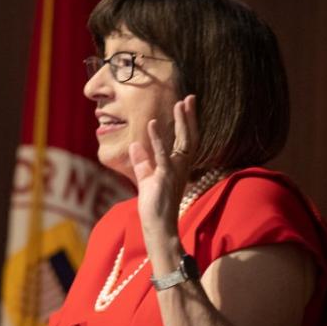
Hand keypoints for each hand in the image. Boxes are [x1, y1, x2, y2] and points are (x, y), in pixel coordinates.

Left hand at [128, 95, 197, 257]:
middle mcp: (182, 168)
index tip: (186, 105)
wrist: (157, 228)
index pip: (186, 140)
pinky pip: (163, 155)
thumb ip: (142, 162)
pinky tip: (154, 124)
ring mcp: (175, 173)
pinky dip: (158, 139)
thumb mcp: (146, 180)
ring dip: (181, 123)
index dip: (188, 123)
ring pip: (183, 143)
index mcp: (179, 167)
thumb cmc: (153, 207)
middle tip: (190, 97)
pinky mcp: (164, 178)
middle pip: (190, 137)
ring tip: (180, 104)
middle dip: (190, 117)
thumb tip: (135, 144)